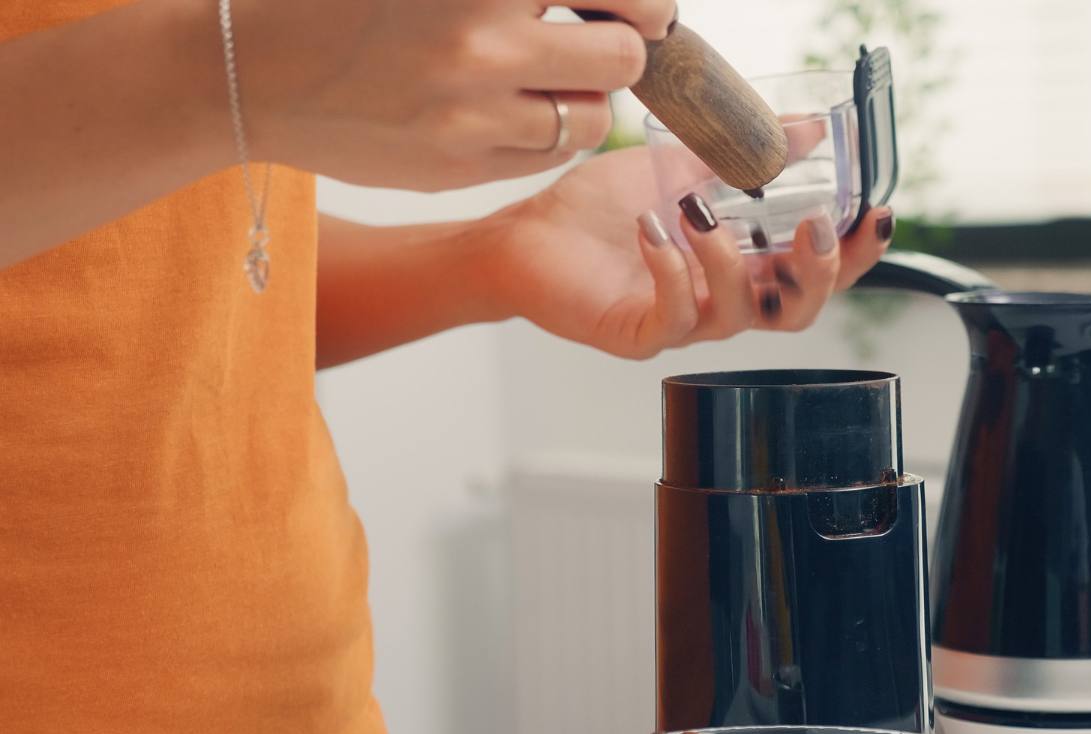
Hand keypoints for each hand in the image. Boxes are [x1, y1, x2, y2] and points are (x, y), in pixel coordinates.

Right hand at [235, 0, 674, 189]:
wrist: (252, 66)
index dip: (647, 4)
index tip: (646, 10)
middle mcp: (482, 44)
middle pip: (623, 59)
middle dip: (621, 48)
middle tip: (597, 38)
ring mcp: (471, 115)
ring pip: (591, 118)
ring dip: (583, 95)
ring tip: (546, 75)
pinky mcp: (459, 168)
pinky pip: (548, 157)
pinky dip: (546, 133)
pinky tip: (512, 108)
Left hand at [474, 147, 895, 359]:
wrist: (527, 234)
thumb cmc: (600, 210)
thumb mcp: (683, 167)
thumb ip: (746, 154)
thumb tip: (809, 126)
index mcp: (741, 264)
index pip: (815, 272)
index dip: (854, 253)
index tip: (877, 215)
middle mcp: (720, 300)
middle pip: (798, 313)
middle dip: (819, 273)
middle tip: (817, 229)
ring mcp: (682, 322)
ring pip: (737, 316)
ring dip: (727, 261)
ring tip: (697, 213)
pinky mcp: (638, 335)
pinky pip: (673, 318)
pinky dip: (670, 270)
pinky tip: (651, 229)